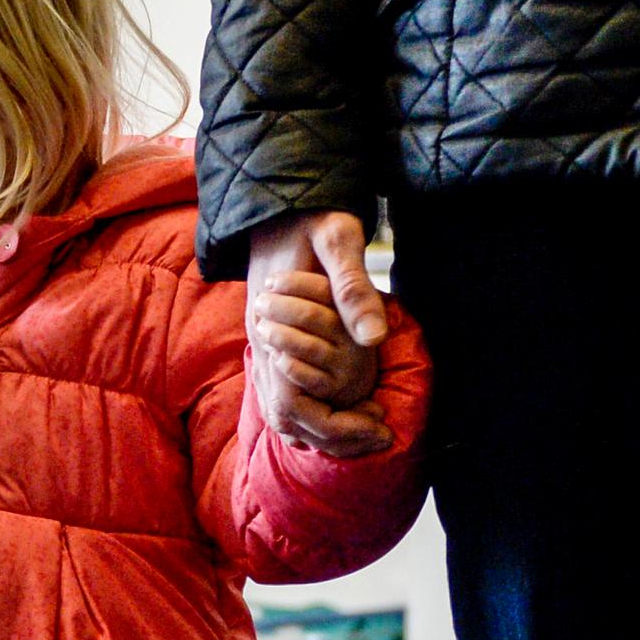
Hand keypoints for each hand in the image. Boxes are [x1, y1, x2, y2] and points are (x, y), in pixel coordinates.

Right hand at [246, 210, 391, 456]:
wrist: (271, 203)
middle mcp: (261, 345)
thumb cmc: (309, 217)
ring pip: (280, 409)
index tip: (379, 426)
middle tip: (380, 435)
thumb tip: (374, 339)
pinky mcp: (265, 340)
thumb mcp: (338, 240)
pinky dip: (308, 410)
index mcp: (274, 328)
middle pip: (286, 417)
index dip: (338, 425)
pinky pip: (278, 392)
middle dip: (334, 436)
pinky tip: (342, 411)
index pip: (294, 404)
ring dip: (322, 427)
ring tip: (368, 428)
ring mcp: (259, 344)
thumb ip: (354, 288)